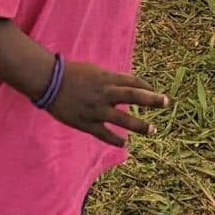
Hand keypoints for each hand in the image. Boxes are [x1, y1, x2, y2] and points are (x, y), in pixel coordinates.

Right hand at [47, 61, 169, 147]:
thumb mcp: (94, 70)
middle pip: (133, 95)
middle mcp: (104, 93)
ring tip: (153, 130)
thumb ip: (109, 79)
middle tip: (166, 103)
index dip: (146, 85)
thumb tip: (124, 85)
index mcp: (106, 78)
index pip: (132, 81)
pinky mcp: (86, 122)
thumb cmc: (70, 73)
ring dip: (139, 125)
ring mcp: (96, 109)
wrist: (48, 81)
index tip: (155, 91)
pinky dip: (115, 139)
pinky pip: (104, 133)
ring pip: (122, 119)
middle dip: (152, 99)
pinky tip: (124, 143)